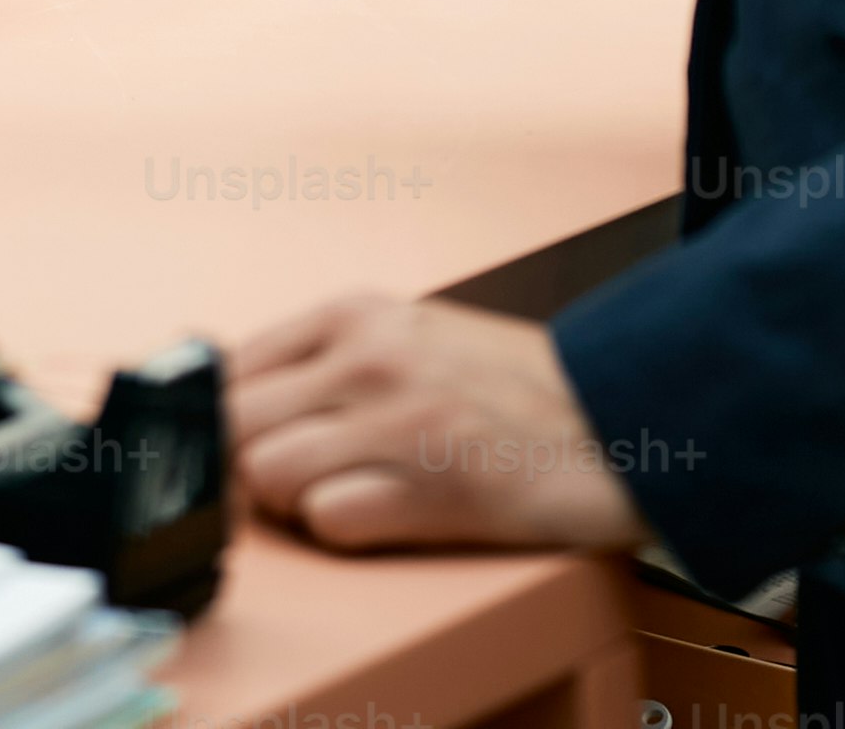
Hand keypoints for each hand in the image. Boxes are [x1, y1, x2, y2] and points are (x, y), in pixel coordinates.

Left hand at [230, 295, 651, 552]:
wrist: (623, 422)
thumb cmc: (516, 388)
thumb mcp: (409, 334)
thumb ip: (324, 354)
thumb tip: (227, 387)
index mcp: (354, 315)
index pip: (226, 367)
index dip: (222, 419)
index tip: (237, 444)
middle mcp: (365, 358)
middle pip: (232, 425)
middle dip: (248, 464)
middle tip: (298, 477)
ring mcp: (397, 422)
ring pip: (266, 476)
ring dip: (296, 502)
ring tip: (352, 492)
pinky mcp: (432, 489)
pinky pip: (328, 521)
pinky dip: (344, 530)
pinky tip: (388, 513)